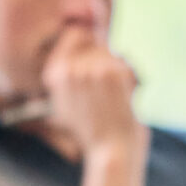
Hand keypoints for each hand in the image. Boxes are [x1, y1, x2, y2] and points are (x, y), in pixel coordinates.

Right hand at [39, 25, 142, 159]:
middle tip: (109, 89)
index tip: (100, 52)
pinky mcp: (111, 72)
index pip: (75, 33)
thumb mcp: (66, 106)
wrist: (111, 153)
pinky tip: (125, 98)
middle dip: (107, 60)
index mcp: (54, 73)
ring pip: (113, 52)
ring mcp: (89, 68)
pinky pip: (127, 62)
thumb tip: (83, 35)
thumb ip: (68, 77)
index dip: (91, 40)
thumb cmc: (93, 134)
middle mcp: (68, 68)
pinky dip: (131, 78)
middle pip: (97, 41)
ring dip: (120, 70)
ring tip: (116, 98)